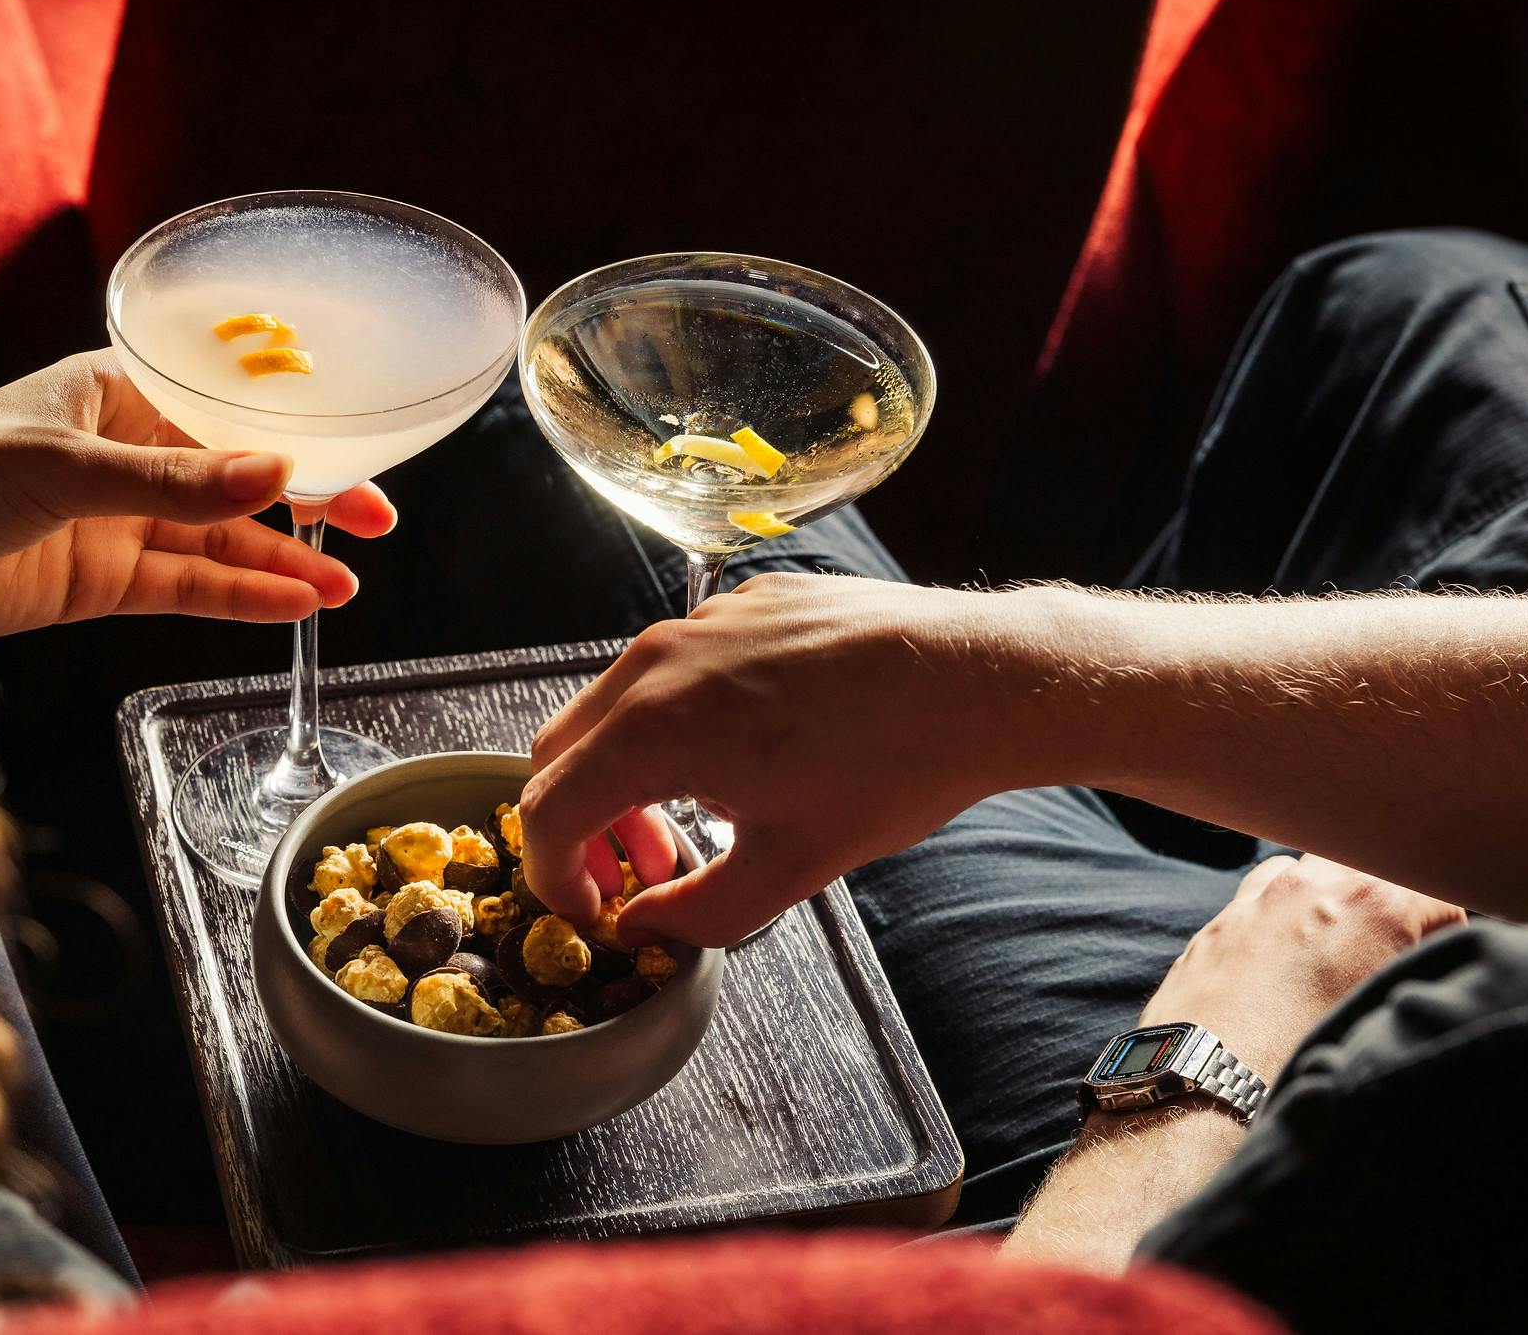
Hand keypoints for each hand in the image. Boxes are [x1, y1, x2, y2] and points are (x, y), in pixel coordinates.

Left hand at [0, 350, 397, 639]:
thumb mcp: (68, 468)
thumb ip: (176, 481)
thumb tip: (279, 475)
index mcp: (116, 389)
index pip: (226, 410)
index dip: (296, 436)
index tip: (357, 459)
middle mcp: (124, 450)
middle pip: (234, 477)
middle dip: (306, 503)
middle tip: (376, 524)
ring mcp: (115, 518)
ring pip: (218, 539)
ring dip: (280, 562)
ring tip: (343, 587)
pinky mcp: (100, 580)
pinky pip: (185, 586)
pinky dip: (237, 597)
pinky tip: (290, 605)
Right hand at [522, 573, 1036, 942]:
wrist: (978, 677)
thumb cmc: (891, 769)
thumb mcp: (789, 868)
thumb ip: (696, 914)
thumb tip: (644, 926)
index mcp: (652, 729)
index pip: (548, 809)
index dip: (554, 875)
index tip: (592, 911)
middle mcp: (658, 661)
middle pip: (564, 750)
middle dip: (585, 823)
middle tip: (643, 874)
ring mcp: (701, 621)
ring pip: (617, 703)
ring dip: (629, 772)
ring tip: (698, 819)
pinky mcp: (745, 602)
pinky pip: (678, 665)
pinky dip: (678, 720)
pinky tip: (752, 752)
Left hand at [1135, 852, 1465, 1079]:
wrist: (1206, 1083)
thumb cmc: (1301, 1061)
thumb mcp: (1384, 1015)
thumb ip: (1408, 973)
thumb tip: (1414, 965)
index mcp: (1372, 903)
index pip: (1436, 894)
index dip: (1443, 932)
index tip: (1432, 963)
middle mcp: (1314, 885)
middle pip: (1369, 870)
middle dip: (1385, 904)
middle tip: (1384, 956)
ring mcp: (1260, 897)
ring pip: (1311, 872)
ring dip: (1328, 900)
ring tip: (1330, 956)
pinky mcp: (1221, 920)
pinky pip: (1263, 894)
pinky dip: (1281, 912)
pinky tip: (1282, 959)